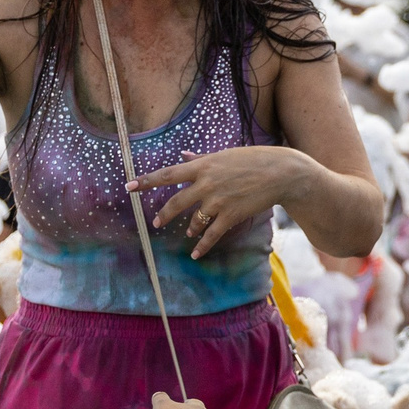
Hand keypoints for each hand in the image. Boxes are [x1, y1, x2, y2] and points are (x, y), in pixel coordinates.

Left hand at [129, 146, 304, 256]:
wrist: (280, 173)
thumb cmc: (253, 160)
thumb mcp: (224, 155)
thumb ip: (200, 158)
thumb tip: (183, 155)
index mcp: (202, 166)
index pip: (167, 174)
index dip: (145, 181)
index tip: (128, 186)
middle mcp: (206, 184)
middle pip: (175, 202)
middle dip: (164, 214)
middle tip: (156, 222)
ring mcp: (218, 201)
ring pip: (193, 221)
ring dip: (189, 229)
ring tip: (187, 234)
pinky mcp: (230, 215)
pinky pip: (211, 235)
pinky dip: (202, 246)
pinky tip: (196, 253)